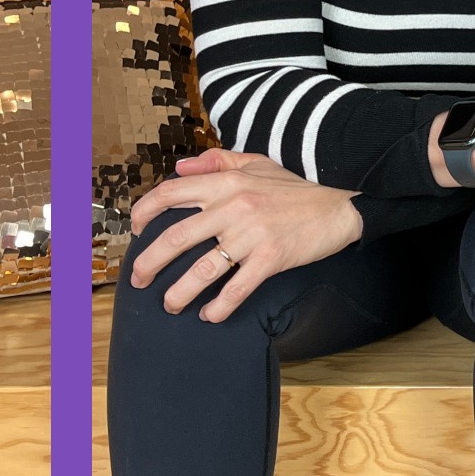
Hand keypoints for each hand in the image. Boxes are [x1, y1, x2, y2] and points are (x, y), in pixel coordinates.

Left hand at [128, 149, 363, 321]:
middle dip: (148, 263)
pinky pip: (236, 288)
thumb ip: (218, 161)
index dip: (144, 212)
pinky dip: (219, 307)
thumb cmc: (296, 189)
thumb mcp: (257, 163)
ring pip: (202, 270)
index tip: (136, 230)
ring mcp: (252, 234)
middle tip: (139, 279)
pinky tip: (210, 315)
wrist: (338, 209)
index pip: (170, 192)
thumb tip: (180, 167)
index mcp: (227, 183)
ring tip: (171, 304)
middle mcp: (234, 206)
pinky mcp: (271, 257)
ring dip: (179, 293)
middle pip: (175, 238)